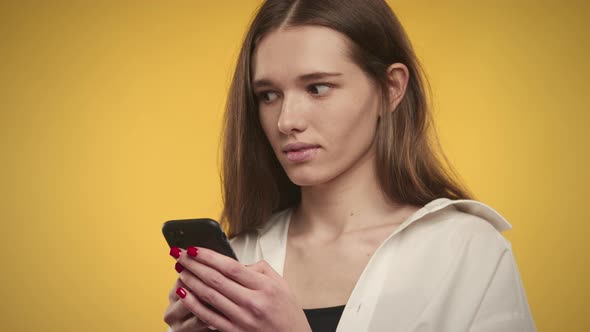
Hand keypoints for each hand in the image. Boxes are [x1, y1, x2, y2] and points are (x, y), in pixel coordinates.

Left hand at [173, 247, 311, 331]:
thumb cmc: (287, 313)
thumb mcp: (281, 284)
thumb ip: (259, 269)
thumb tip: (234, 262)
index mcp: (264, 287)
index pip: (230, 266)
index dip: (208, 256)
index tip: (194, 248)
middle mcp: (252, 302)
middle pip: (216, 279)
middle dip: (194, 264)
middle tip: (179, 254)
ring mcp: (242, 319)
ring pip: (209, 296)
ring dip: (191, 281)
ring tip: (180, 270)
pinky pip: (209, 317)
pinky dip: (194, 304)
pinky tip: (184, 294)